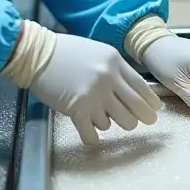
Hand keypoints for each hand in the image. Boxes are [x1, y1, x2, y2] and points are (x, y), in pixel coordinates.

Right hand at [29, 34, 160, 144]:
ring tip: (98, 116)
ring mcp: (93, 95)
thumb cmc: (64, 52)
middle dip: (140, 119)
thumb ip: (115, 69)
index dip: (150, 103)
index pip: (141, 87)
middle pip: (135, 109)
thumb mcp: (97, 52)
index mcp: (114, 62)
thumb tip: (130, 91)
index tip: (153, 111)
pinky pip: (93, 134)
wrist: (36, 54)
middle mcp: (108, 79)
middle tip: (138, 122)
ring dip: (110, 123)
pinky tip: (89, 133)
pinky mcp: (77, 110)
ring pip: (117, 123)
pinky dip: (92, 137)